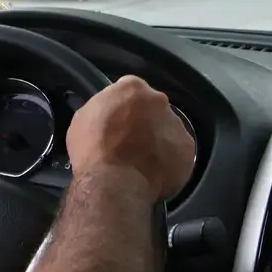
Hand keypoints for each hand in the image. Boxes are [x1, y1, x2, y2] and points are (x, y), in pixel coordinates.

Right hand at [65, 75, 194, 201]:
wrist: (113, 183)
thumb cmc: (92, 149)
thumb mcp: (84, 117)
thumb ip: (105, 107)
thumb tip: (113, 112)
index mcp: (133, 88)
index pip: (130, 89)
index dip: (123, 106)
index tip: (118, 120)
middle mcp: (159, 101)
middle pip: (153, 107)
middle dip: (144, 120)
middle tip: (130, 140)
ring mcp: (177, 126)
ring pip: (168, 129)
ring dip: (158, 139)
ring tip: (142, 160)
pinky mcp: (187, 151)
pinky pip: (178, 152)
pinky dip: (168, 159)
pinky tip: (154, 171)